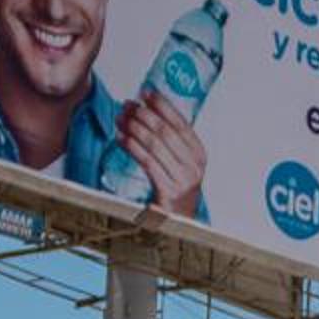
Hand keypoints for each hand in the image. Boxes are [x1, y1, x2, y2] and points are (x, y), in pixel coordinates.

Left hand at [117, 89, 208, 216]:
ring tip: (120, 119)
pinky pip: (147, 161)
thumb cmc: (174, 193)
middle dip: (143, 114)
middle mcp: (195, 166)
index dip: (162, 105)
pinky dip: (131, 146)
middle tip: (127, 105)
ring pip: (155, 144)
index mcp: (199, 154)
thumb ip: (170, 144)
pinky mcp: (169, 191)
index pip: (181, 123)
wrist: (178, 226)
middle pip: (166, 131)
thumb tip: (146, 114)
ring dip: (134, 128)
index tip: (146, 93)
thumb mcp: (179, 165)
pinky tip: (120, 138)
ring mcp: (184, 179)